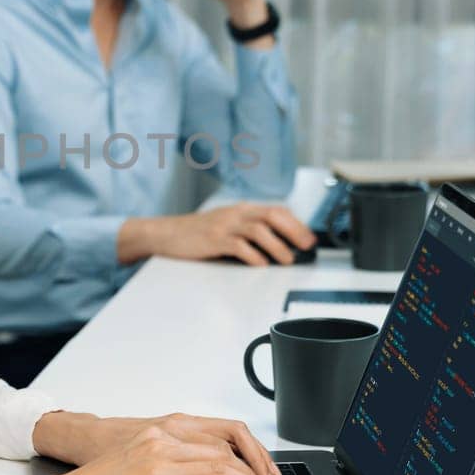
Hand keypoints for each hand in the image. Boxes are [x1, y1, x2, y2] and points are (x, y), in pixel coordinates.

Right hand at [37, 424, 278, 474]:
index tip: (258, 469)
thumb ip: (170, 474)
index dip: (244, 452)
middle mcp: (162, 441)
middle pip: (223, 448)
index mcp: (158, 433)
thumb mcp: (138, 469)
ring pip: (220, 465)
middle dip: (253, 468)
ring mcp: (161, 461)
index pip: (215, 435)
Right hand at [119, 203, 314, 265]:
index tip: (309, 238)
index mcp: (240, 210)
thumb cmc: (196, 234)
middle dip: (293, 231)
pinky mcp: (213, 240)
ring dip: (277, 245)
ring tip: (286, 260)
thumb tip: (277, 245)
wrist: (165, 234)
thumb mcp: (226, 226)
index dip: (296, 223)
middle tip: (306, 246)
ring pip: (258, 229)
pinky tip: (260, 264)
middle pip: (271, 215)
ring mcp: (223, 226)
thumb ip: (248, 231)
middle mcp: (234, 214)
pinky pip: (238, 245)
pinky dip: (253, 255)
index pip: (275, 210)